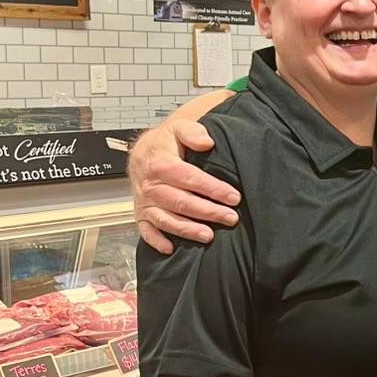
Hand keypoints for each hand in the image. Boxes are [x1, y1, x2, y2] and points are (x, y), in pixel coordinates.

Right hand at [131, 119, 240, 254]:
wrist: (143, 152)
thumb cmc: (167, 143)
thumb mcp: (179, 128)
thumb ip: (192, 132)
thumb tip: (207, 141)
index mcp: (161, 164)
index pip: (190, 178)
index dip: (213, 189)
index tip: (234, 197)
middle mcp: (151, 185)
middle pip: (182, 202)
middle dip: (208, 212)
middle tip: (231, 218)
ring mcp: (145, 202)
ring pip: (167, 219)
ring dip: (187, 229)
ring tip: (209, 236)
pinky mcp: (141, 213)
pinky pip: (146, 230)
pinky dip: (156, 240)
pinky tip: (170, 248)